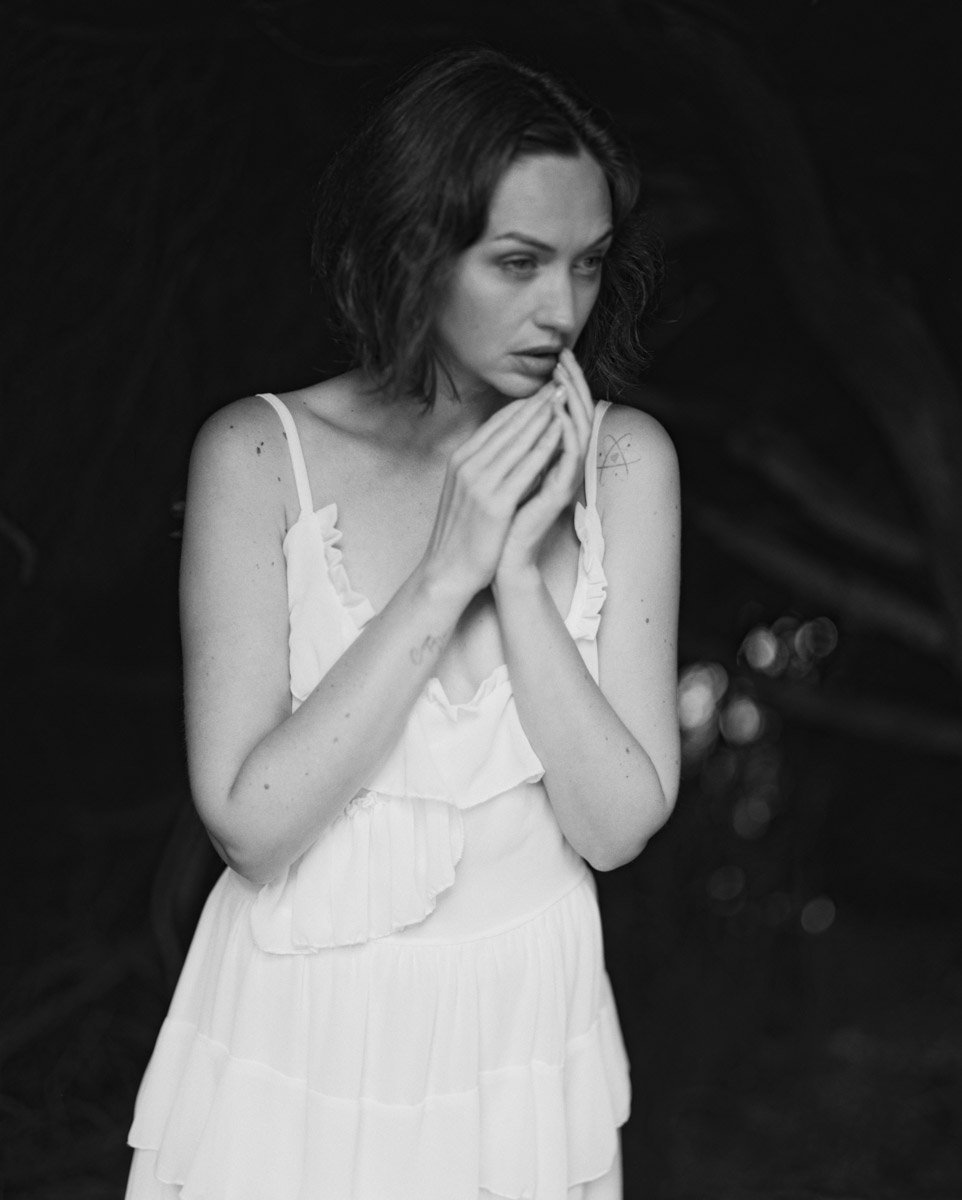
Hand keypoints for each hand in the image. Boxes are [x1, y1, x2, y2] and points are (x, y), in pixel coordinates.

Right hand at [420, 376, 569, 599]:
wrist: (447, 570)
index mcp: (461, 460)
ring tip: (564, 398)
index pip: (495, 424)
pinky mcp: (495, 503)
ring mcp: (481, 483)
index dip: (521, 406)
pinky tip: (561, 432)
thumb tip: (503, 448)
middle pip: (508, 426)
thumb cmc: (460, 534)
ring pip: (519, 441)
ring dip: (544, 416)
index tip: (542, 391)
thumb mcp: (464, 491)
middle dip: (536, 403)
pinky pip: (526, 467)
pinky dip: (544, 445)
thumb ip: (481, 467)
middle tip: (559, 384)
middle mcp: (468, 465)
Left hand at [494, 348, 593, 589]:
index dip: (562, 385)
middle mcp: (563, 467)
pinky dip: (566, 434)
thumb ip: (518, 446)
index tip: (556, 358)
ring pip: (579, 432)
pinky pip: (569, 458)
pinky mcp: (560, 495)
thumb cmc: (497, 516)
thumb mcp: (505, 470)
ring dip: (573, 402)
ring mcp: (565, 480)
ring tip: (565, 376)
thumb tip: (516, 416)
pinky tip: (559, 413)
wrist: (495, 555)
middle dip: (572, 384)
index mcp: (551, 459)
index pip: (563, 413)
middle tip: (566, 356)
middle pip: (577, 415)